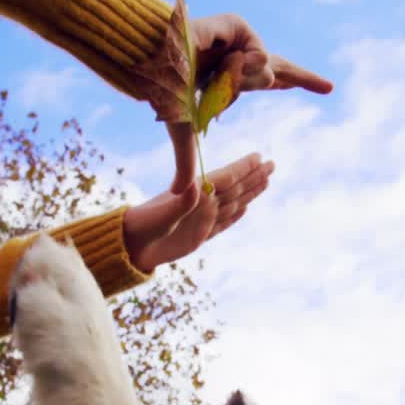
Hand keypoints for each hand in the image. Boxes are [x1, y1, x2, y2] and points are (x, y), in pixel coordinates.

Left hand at [124, 153, 274, 272]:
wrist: (131, 246)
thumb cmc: (143, 226)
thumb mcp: (161, 214)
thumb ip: (181, 202)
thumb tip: (197, 185)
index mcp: (195, 195)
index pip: (225, 178)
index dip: (243, 168)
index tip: (259, 157)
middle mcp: (202, 204)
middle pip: (235, 188)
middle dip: (253, 177)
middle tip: (272, 164)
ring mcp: (202, 219)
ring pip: (233, 203)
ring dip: (250, 192)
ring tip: (266, 181)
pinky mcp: (200, 236)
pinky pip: (224, 223)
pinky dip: (236, 216)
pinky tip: (245, 208)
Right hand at [165, 14, 333, 194]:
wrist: (151, 60)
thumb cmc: (161, 89)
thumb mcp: (183, 129)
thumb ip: (186, 160)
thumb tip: (179, 193)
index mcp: (228, 78)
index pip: (265, 81)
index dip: (286, 83)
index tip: (305, 87)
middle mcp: (237, 57)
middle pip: (280, 68)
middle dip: (305, 79)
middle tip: (329, 88)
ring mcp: (239, 40)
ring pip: (265, 74)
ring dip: (241, 83)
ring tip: (215, 77)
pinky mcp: (239, 25)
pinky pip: (257, 56)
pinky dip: (241, 67)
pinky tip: (225, 60)